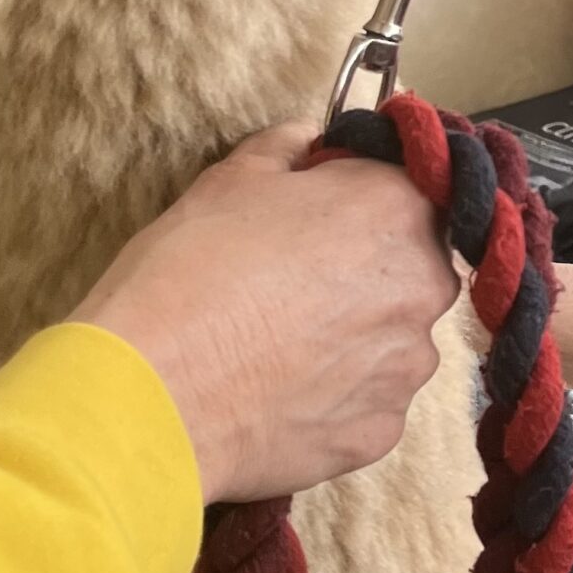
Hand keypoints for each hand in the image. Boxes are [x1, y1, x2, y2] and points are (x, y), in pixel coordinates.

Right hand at [70, 122, 460, 504]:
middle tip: (293, 284)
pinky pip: (371, 402)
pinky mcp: (382, 432)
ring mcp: (406, 367)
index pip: (412, 189)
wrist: (148, 397)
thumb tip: (310, 139)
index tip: (326, 215)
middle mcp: (424, 287)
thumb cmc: (187, 275)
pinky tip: (281, 392)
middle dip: (366, 270)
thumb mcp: (231, 180)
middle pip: (411, 266)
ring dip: (355, 337)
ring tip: (280, 346)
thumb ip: (289, 148)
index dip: (367, 199)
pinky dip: (337, 398)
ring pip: (395, 340)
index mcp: (397, 210)